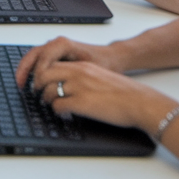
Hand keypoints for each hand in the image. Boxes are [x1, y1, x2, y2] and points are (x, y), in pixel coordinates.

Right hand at [13, 35, 121, 88]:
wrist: (111, 57)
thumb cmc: (104, 63)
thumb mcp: (89, 70)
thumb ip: (73, 75)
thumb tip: (58, 85)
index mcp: (64, 44)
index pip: (44, 57)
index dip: (39, 73)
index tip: (38, 87)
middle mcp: (57, 44)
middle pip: (34, 54)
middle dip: (25, 69)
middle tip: (21, 85)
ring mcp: (54, 48)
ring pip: (33, 56)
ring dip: (25, 69)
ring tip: (21, 85)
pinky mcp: (55, 54)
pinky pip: (38, 60)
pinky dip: (31, 69)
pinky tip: (30, 82)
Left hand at [29, 58, 177, 134]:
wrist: (140, 102)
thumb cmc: (125, 93)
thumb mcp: (100, 76)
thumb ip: (84, 77)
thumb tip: (70, 85)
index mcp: (83, 66)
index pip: (52, 63)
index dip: (43, 73)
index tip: (40, 81)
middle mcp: (78, 73)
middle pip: (44, 74)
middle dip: (38, 85)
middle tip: (38, 94)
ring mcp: (78, 87)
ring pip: (47, 90)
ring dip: (46, 99)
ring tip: (51, 105)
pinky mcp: (81, 103)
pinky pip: (57, 106)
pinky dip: (57, 111)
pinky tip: (65, 114)